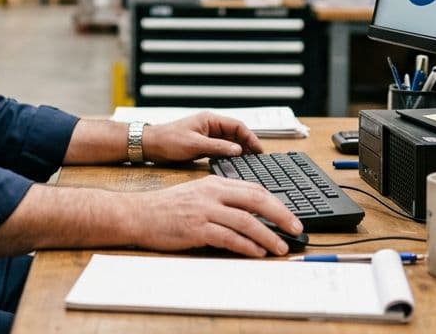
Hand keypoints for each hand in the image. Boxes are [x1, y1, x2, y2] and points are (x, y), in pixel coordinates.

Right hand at [124, 176, 302, 256]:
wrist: (139, 213)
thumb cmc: (167, 207)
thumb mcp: (197, 193)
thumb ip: (222, 199)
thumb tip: (250, 213)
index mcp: (214, 182)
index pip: (254, 188)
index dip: (276, 202)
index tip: (289, 215)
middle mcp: (212, 193)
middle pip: (256, 199)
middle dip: (281, 215)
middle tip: (296, 228)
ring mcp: (205, 210)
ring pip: (246, 220)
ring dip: (268, 235)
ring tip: (280, 246)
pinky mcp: (197, 228)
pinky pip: (229, 237)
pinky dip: (247, 246)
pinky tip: (257, 252)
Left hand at [142, 111, 263, 163]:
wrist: (150, 146)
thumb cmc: (167, 141)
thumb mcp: (194, 145)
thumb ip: (217, 147)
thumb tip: (238, 150)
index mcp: (210, 120)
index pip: (238, 126)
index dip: (251, 137)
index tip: (259, 150)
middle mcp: (210, 126)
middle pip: (236, 134)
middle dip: (247, 145)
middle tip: (257, 159)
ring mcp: (207, 136)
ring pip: (230, 143)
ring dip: (239, 151)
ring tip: (249, 163)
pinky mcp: (203, 145)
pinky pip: (221, 149)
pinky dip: (229, 156)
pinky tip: (233, 164)